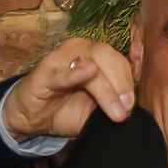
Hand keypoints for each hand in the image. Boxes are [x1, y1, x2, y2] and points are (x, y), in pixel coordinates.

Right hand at [4, 36, 134, 141]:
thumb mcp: (97, 111)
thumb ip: (115, 106)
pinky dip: (76, 73)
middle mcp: (82, 50)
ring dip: (106, 88)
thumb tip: (134, 109)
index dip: (130, 83)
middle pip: (109, 57)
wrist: (34, 117)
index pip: (121, 62)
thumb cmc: (67, 109)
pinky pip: (63, 71)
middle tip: (126, 110)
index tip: (132, 106)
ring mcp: (63, 57)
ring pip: (92, 63)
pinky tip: (88, 74)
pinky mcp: (45, 71)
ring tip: (115, 111)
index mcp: (98, 57)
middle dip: (122, 84)